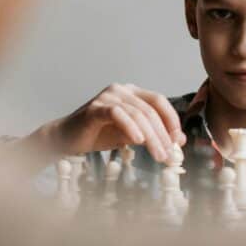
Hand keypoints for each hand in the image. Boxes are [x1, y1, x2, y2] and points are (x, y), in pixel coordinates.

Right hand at [40, 83, 185, 161]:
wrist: (66, 139)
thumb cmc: (98, 135)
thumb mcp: (131, 135)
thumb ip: (151, 134)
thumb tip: (179, 141)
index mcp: (131, 92)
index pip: (158, 101)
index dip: (171, 120)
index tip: (177, 140)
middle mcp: (120, 90)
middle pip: (150, 110)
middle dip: (163, 134)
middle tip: (169, 155)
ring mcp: (107, 96)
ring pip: (137, 114)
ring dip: (151, 137)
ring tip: (158, 155)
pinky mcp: (95, 107)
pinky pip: (117, 114)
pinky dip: (130, 127)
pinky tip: (138, 142)